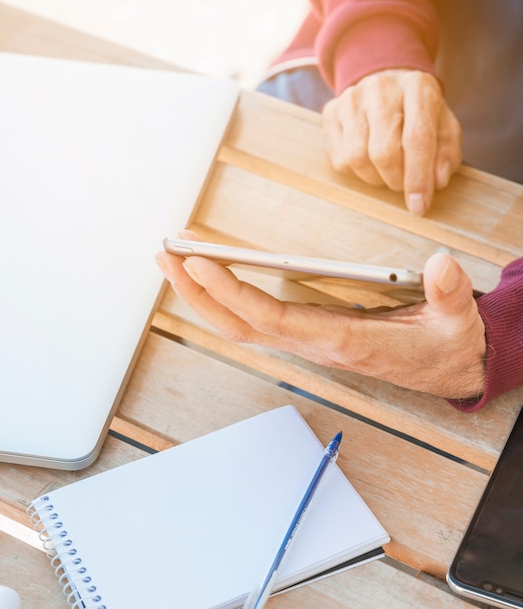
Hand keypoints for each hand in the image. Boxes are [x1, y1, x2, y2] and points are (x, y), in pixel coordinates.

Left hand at [156, 232, 485, 399]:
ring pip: (240, 322)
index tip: (198, 261)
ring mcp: (305, 339)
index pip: (272, 316)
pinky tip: (208, 277)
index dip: (232, 291)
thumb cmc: (444, 346)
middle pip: (239, 322)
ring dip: (203, 293)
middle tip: (165, 253)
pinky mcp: (306, 333)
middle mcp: (312, 342)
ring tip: (174, 258)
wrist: (445, 368)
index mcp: (340, 339)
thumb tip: (441, 263)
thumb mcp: (455, 322)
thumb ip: (449, 294)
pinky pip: (253, 318)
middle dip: (197, 291)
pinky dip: (224, 298)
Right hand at [322, 69, 462, 215]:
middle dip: (395, 180)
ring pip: (357, 158)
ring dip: (374, 178)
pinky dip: (356, 171)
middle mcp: (381, 88)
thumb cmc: (418, 113)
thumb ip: (446, 154)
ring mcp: (351, 99)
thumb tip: (437, 182)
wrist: (385, 83)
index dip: (418, 178)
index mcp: (418, 87)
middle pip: (383, 152)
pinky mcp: (330, 113)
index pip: (417, 138)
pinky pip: (339, 159)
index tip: (419, 206)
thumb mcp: (443, 127)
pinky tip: (367, 161)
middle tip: (401, 184)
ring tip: (385, 172)